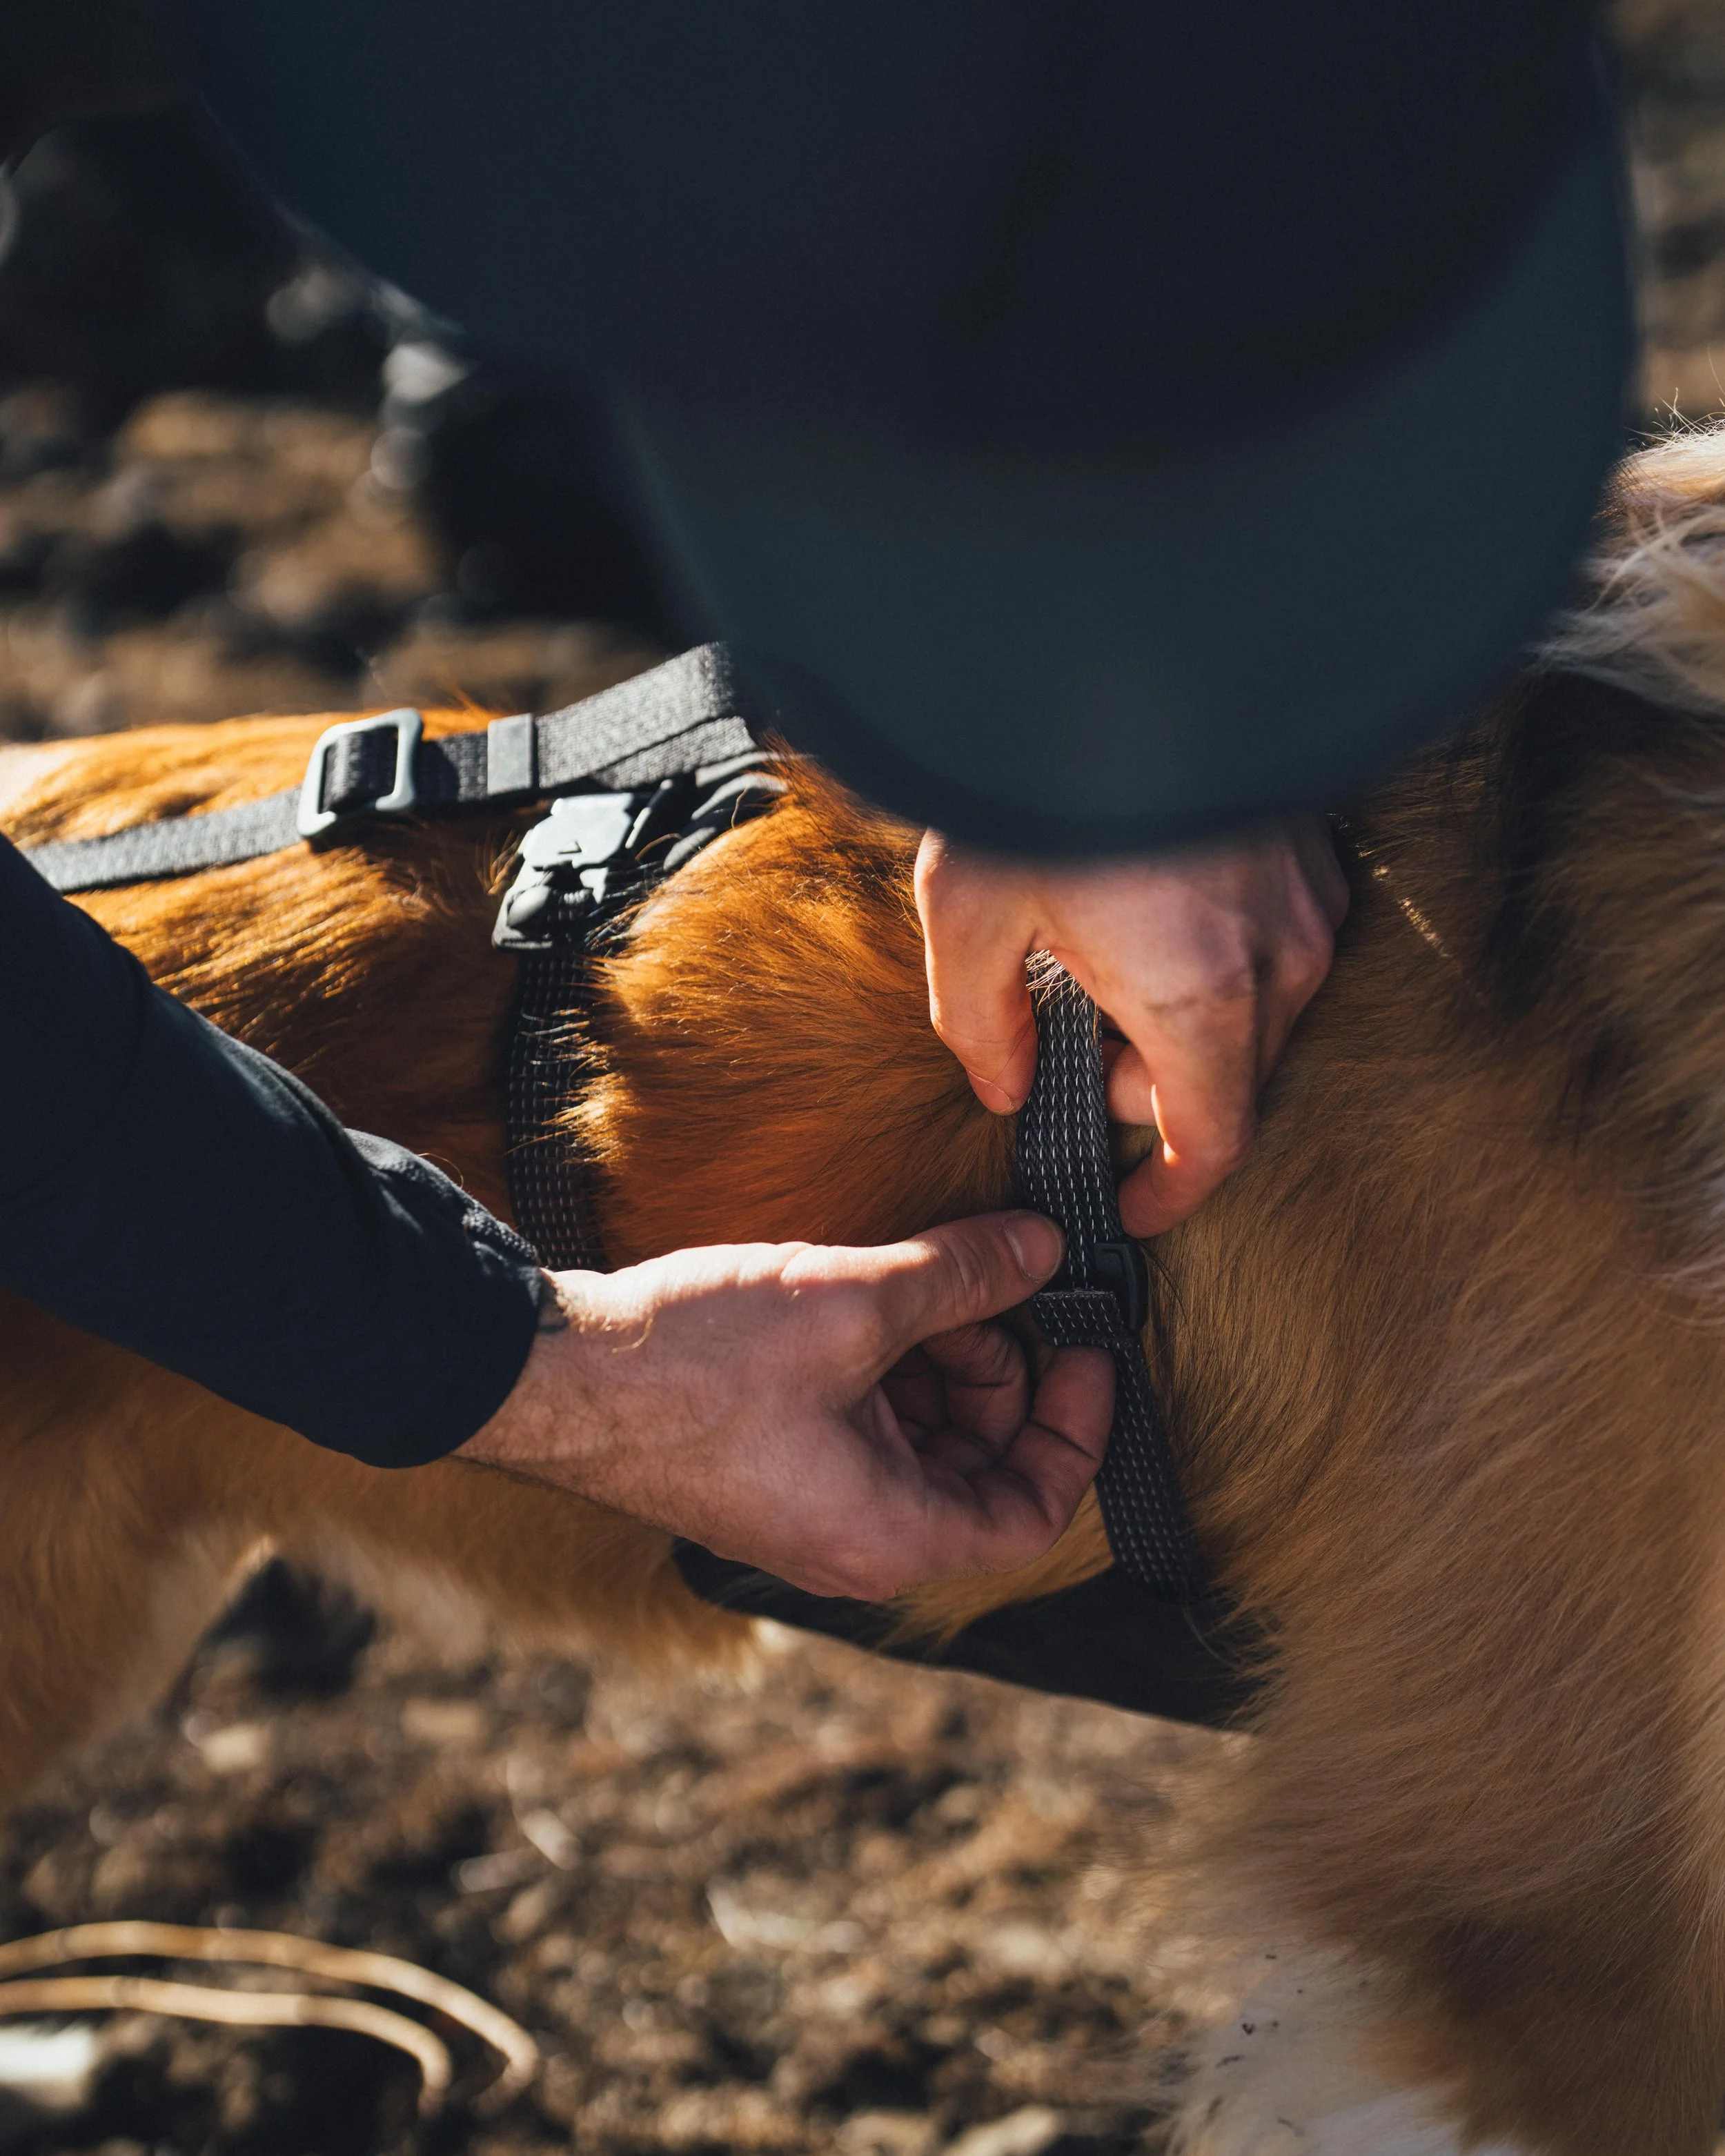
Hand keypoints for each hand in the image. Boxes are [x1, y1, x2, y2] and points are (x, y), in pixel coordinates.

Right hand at [455, 1212, 1113, 1600]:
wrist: (552, 1375)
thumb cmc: (693, 1365)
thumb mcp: (851, 1305)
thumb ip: (962, 1278)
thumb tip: (1047, 1248)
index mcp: (890, 1534)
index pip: (1034, 1510)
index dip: (1078, 1425)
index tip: (1088, 1344)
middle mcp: (856, 1540)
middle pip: (982, 1468)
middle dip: (1002, 1373)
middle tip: (991, 1285)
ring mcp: (810, 1505)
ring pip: (925, 1439)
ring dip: (941, 1358)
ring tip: (919, 1278)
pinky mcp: (773, 1465)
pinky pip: (866, 1424)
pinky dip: (886, 1363)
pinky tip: (865, 1295)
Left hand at [915, 817, 1347, 1236]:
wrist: (1120, 644)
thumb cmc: (1037, 780)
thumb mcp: (970, 917)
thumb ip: (981, 1025)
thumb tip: (1002, 1086)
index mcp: (1202, 1000)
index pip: (1214, 1142)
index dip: (1172, 1191)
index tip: (1134, 1209)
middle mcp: (1279, 963)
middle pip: (1228, 1083)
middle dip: (1150, 1095)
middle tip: (1073, 1058)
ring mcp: (1307, 906)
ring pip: (1256, 1019)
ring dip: (1183, 1030)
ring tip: (1101, 978)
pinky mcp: (1310, 858)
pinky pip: (1275, 953)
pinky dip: (1217, 973)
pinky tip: (1149, 925)